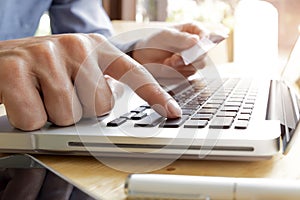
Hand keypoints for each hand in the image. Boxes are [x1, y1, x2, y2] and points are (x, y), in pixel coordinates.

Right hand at [0, 34, 180, 130]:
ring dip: (53, 115)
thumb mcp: (79, 68)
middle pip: (99, 108)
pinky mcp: (17, 69)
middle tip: (60, 94)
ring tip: (41, 94)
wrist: (1, 59)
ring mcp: (47, 55)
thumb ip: (102, 81)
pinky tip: (23, 98)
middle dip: (80, 110)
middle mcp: (77, 46)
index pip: (134, 73)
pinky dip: (29, 118)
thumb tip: (123, 100)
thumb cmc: (44, 69)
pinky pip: (36, 119)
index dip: (155, 94)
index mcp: (97, 47)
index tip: (172, 111)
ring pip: (68, 116)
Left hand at [132, 23, 207, 78]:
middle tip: (175, 58)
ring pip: (198, 65)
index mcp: (193, 31)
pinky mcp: (187, 71)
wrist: (143, 58)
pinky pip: (189, 74)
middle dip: (190, 56)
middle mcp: (195, 45)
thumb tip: (196, 40)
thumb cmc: (154, 42)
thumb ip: (180, 38)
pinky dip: (178, 72)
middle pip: (204, 52)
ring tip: (168, 62)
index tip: (195, 45)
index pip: (206, 35)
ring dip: (182, 65)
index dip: (203, 41)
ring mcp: (193, 59)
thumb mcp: (165, 36)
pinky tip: (167, 67)